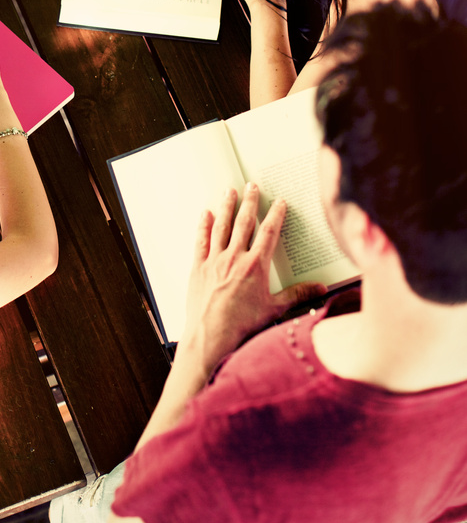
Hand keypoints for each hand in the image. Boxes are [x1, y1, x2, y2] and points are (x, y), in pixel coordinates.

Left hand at [182, 183, 326, 372]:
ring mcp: (214, 261)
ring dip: (226, 207)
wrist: (211, 337)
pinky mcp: (198, 267)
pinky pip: (201, 241)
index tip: (280, 202)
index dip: (275, 215)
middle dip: (250, 202)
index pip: (268, 233)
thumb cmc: (243, 326)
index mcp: (255, 266)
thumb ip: (298, 295)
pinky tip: (205, 213)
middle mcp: (234, 258)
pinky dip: (203, 225)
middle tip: (252, 185)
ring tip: (229, 191)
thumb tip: (322, 287)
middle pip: (243, 223)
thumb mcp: (275, 310)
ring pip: (221, 227)